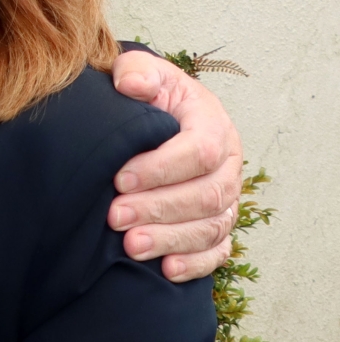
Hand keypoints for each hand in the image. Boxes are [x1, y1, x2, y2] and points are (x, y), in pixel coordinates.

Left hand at [108, 51, 242, 282]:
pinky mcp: (217, 225)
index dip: (161, 168)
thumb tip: (131, 83)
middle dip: (159, 208)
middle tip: (114, 217)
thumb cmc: (147, 97)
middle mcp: (226, 166)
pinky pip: (217, 251)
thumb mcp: (142, 72)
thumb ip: (136, 71)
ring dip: (171, 239)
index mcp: (212, 126)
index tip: (119, 178)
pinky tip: (166, 270)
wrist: (154, 118)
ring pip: (211, 227)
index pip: (198, 151)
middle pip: (207, 194)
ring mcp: (225, 199)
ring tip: (130, 247)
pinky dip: (194, 263)